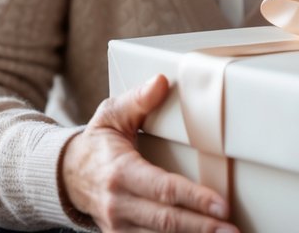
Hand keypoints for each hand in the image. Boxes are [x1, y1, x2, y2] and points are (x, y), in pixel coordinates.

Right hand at [62, 74, 236, 232]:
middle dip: (203, 226)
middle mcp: (120, 205)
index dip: (194, 198)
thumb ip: (137, 99)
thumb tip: (160, 81)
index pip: (163, 189)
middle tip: (232, 228)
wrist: (66, 176)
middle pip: (167, 220)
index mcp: (121, 173)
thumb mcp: (111, 115)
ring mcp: (120, 226)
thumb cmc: (97, 143)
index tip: (221, 204)